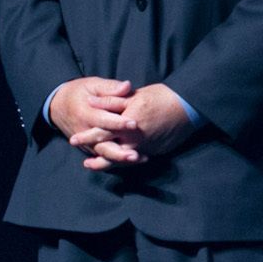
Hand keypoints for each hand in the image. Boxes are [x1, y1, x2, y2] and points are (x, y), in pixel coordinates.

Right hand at [50, 77, 135, 164]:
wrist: (59, 106)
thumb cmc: (80, 93)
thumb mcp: (93, 85)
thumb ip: (110, 88)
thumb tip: (127, 86)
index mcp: (85, 114)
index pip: (103, 121)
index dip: (118, 123)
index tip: (134, 124)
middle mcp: (85, 132)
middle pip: (102, 145)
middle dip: (119, 152)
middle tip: (135, 155)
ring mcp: (86, 143)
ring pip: (104, 154)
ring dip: (121, 159)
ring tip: (138, 159)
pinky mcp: (90, 148)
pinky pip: (104, 157)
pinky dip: (119, 160)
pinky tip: (137, 159)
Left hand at [67, 83, 194, 170]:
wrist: (190, 107)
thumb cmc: (163, 97)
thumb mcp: (135, 95)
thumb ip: (112, 101)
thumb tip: (91, 101)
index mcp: (127, 124)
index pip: (101, 133)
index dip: (86, 137)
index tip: (73, 139)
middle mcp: (135, 140)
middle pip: (111, 152)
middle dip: (97, 158)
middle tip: (85, 163)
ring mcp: (146, 148)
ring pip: (124, 160)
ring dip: (110, 163)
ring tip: (98, 166)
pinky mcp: (156, 151)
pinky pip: (138, 158)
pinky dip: (128, 160)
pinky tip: (124, 159)